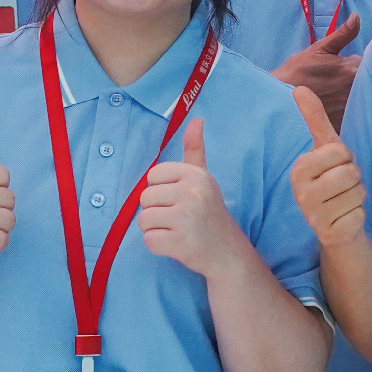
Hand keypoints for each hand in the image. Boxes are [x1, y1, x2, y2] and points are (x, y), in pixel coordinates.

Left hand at [140, 117, 254, 277]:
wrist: (228, 252)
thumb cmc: (210, 212)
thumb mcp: (204, 178)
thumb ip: (195, 150)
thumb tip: (197, 119)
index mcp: (196, 175)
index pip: (153, 176)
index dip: (161, 190)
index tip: (178, 199)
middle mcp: (192, 193)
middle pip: (145, 198)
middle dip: (156, 211)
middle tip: (178, 218)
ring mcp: (186, 218)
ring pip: (143, 220)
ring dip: (155, 229)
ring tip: (176, 230)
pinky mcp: (180, 242)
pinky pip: (149, 240)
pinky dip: (158, 246)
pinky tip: (176, 244)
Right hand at [272, 12, 361, 117]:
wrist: (279, 97)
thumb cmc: (298, 70)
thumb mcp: (319, 48)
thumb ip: (343, 34)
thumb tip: (357, 17)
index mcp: (352, 70)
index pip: (366, 64)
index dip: (353, 64)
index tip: (340, 67)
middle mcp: (354, 90)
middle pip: (365, 82)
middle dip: (354, 80)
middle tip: (334, 80)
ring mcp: (347, 108)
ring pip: (359, 98)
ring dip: (350, 95)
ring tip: (331, 93)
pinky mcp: (341, 122)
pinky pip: (351, 115)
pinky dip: (345, 111)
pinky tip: (331, 106)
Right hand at [287, 88, 368, 248]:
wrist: (335, 223)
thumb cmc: (331, 179)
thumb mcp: (325, 149)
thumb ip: (315, 119)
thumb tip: (299, 88)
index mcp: (298, 169)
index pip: (340, 151)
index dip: (345, 157)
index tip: (335, 166)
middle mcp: (300, 194)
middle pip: (350, 172)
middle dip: (354, 178)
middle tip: (341, 186)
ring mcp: (313, 217)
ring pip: (358, 194)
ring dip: (358, 197)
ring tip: (344, 201)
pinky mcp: (330, 235)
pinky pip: (359, 216)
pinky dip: (359, 216)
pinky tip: (345, 218)